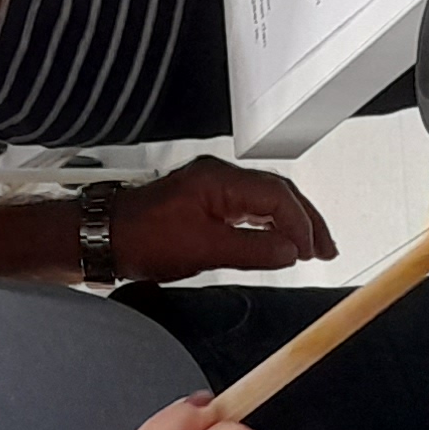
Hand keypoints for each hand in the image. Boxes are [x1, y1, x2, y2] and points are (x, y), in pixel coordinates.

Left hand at [108, 159, 335, 282]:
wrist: (102, 236)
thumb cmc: (141, 238)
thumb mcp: (203, 250)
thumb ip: (252, 250)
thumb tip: (289, 252)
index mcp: (220, 181)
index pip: (277, 197)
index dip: (301, 224)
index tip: (313, 250)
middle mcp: (218, 177)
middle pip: (278, 193)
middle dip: (305, 220)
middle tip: (326, 247)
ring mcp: (211, 188)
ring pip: (265, 200)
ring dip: (290, 222)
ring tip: (310, 247)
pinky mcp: (203, 201)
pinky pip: (248, 208)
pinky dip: (269, 224)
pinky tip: (277, 240)